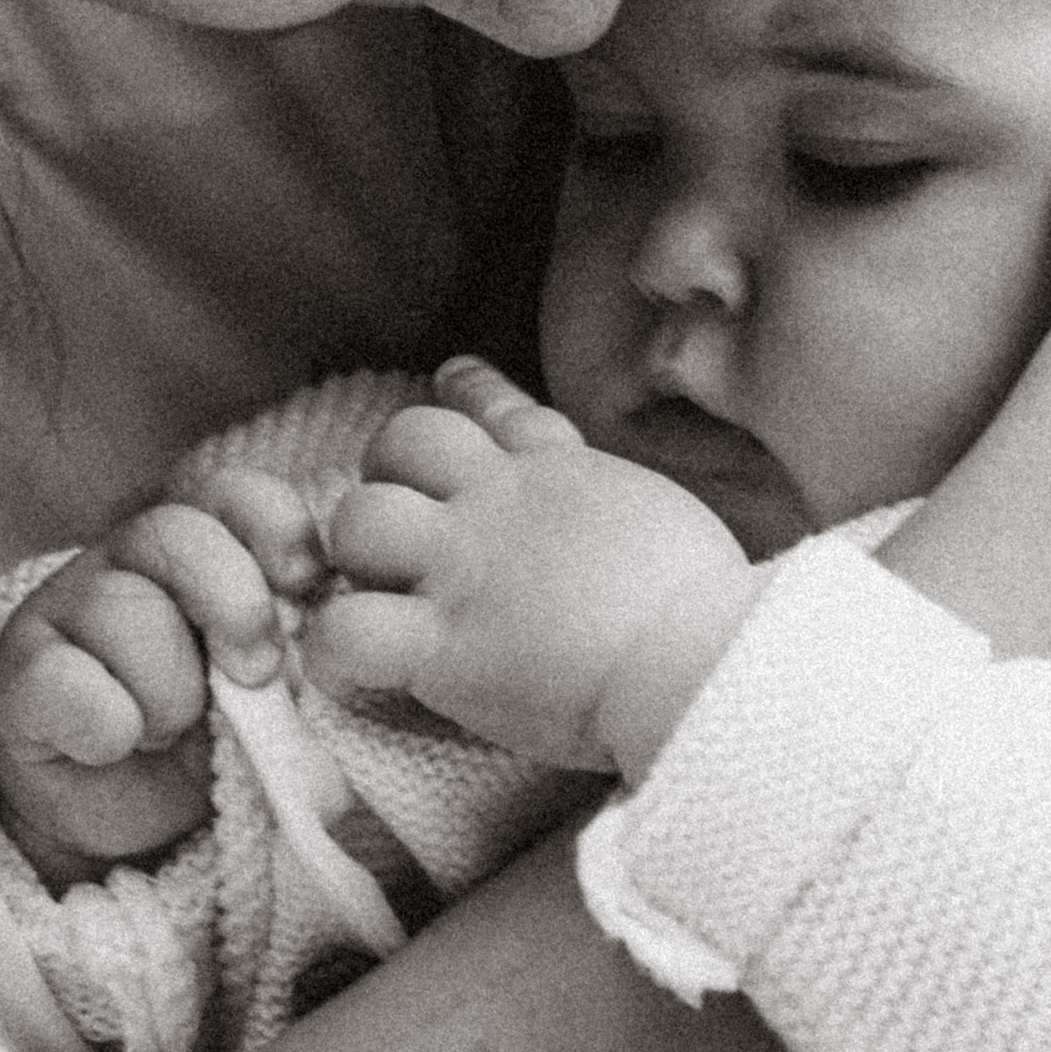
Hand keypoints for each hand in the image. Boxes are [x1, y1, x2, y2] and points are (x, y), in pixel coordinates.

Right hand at [0, 475, 323, 879]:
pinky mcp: (17, 677)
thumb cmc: (214, 746)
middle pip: (176, 533)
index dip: (276, 529)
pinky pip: (62, 679)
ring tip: (168, 732)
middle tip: (254, 677)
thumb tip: (327, 711)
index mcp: (207, 555)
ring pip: (120, 608)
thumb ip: (303, 682)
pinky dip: (102, 721)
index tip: (306, 586)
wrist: (124, 823)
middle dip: (232, 604)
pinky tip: (114, 744)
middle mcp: (132, 566)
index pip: (238, 497)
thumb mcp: (274, 709)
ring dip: (166, 689)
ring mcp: (66, 612)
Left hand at [305, 356, 757, 776]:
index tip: (450, 383)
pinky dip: (336, 651)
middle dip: (392, 480)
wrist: (704, 657)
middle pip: (402, 441)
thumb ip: (620, 498)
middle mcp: (502, 505)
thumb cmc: (714, 609)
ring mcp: (465, 569)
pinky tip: (363, 668)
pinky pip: (343, 631)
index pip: (495, 407)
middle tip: (410, 537)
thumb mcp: (668, 516)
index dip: (465, 394)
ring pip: (358, 522)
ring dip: (358, 560)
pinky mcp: (445, 644)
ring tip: (384, 599)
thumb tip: (621, 501)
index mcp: (563, 475)